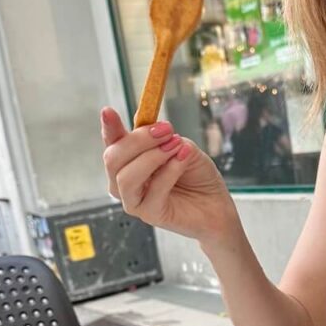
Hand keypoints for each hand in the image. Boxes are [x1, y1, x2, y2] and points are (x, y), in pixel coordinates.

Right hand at [101, 108, 236, 244]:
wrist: (217, 204)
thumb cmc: (197, 176)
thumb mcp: (181, 146)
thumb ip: (163, 137)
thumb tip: (150, 124)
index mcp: (129, 161)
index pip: (112, 143)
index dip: (108, 127)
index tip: (108, 111)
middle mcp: (125, 181)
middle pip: (113, 158)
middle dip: (139, 139)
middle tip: (167, 129)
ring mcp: (134, 200)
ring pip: (126, 177)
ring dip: (152, 156)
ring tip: (177, 145)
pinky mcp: (150, 214)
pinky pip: (153, 190)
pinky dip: (169, 171)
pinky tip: (183, 159)